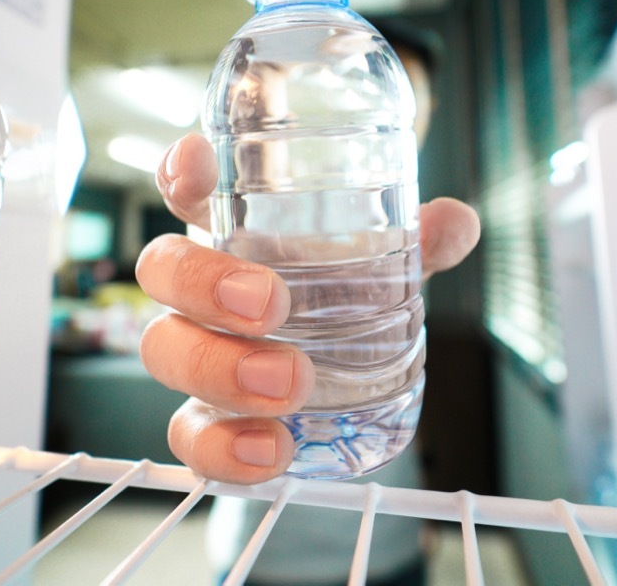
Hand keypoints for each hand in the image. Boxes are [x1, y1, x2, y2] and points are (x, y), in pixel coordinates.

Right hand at [135, 133, 480, 483]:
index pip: (186, 186)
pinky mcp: (205, 418)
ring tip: (288, 385)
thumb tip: (454, 224)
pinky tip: (270, 451)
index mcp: (234, 228)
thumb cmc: (343, 290)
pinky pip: (187, 436)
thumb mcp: (386, 259)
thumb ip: (421, 240)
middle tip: (270, 305)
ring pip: (164, 350)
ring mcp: (195, 351)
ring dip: (219, 369)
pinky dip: (222, 446)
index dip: (179, 171)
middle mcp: (200, 286)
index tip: (198, 165)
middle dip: (204, 285)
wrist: (335, 367)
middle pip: (162, 269)